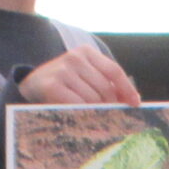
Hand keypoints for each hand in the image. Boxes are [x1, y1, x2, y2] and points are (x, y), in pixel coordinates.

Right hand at [20, 47, 138, 107]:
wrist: (33, 84)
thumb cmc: (67, 83)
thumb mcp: (86, 77)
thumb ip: (107, 84)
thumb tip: (135, 99)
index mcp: (86, 52)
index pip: (114, 71)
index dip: (126, 89)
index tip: (135, 104)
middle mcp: (75, 57)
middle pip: (105, 88)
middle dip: (110, 105)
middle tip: (109, 117)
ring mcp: (63, 70)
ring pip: (93, 99)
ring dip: (95, 112)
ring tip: (90, 115)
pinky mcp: (53, 85)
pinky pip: (78, 105)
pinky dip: (82, 113)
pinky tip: (79, 116)